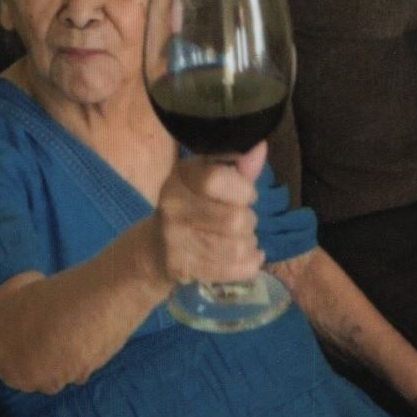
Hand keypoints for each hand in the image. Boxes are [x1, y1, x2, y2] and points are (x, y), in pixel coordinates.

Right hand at [154, 141, 266, 284]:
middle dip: (249, 221)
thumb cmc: (193, 206)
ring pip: (237, 247)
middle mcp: (172, 206)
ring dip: (249, 244)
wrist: (156, 247)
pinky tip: (246, 258)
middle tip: (242, 221)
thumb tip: (260, 147)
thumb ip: (238, 166)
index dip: (243, 190)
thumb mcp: (211, 180)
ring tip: (242, 240)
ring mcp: (175, 239)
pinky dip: (249, 264)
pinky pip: (234, 270)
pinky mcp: (183, 267)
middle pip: (235, 219)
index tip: (246, 195)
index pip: (216, 180)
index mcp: (181, 176)